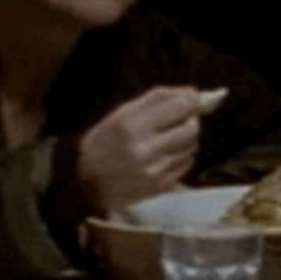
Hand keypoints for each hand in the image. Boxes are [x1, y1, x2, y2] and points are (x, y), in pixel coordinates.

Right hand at [74, 85, 226, 210]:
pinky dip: (181, 156)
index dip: (192, 100)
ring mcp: (154, 170)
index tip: (193, 99)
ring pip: (191, 146)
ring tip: (167, 138)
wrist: (87, 183)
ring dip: (186, 139)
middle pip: (191, 128)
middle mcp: (144, 149)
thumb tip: (193, 93)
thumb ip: (158, 99)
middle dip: (190, 120)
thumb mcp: (122, 112)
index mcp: (131, 125)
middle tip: (179, 119)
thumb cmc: (104, 141)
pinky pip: (186, 164)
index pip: (180, 107)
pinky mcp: (161, 186)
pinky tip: (165, 155)